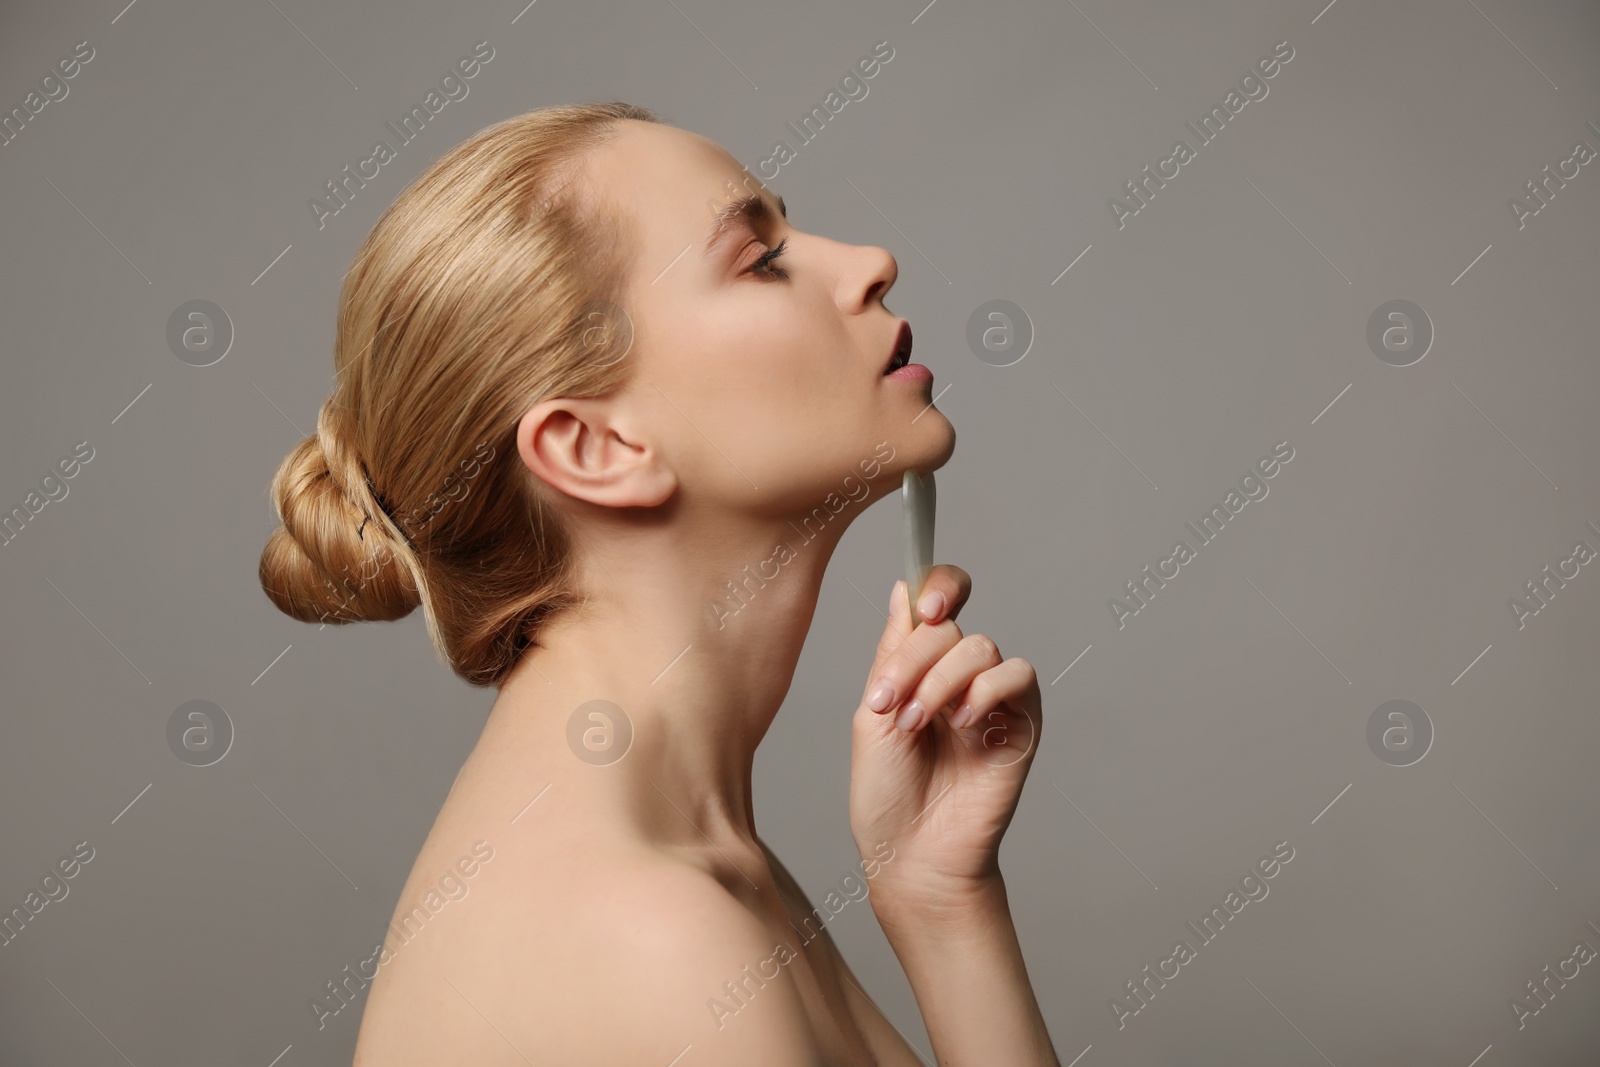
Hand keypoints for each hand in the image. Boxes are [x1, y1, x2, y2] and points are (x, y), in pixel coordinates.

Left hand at [849, 565, 1042, 917]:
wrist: (910, 855)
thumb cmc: (886, 795)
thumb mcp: (873, 714)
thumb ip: (893, 652)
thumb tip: (903, 589)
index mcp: (921, 667)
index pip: (941, 601)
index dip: (939, 586)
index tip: (923, 608)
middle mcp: (959, 676)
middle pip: (951, 626)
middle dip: (913, 660)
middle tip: (889, 705)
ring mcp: (992, 698)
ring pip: (981, 646)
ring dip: (940, 681)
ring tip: (918, 724)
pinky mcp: (1022, 723)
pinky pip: (1017, 676)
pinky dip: (985, 689)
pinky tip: (962, 722)